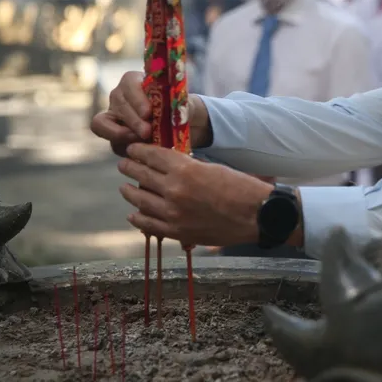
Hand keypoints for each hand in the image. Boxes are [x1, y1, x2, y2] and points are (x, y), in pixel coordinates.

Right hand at [91, 71, 209, 154]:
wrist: (186, 126)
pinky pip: (112, 142)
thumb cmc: (183, 109)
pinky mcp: (116, 138)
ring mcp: (114, 117)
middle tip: (147, 131)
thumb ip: (180, 105)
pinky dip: (125, 147)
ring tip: (143, 140)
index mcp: (135, 81)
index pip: (128, 84)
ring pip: (103, 124)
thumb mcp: (185, 104)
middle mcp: (120, 97)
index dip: (136, 99)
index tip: (149, 112)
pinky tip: (141, 150)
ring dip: (122, 133)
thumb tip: (180, 111)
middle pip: (118, 105)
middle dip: (133, 120)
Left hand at [117, 143, 272, 246]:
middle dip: (130, 167)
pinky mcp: (177, 232)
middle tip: (124, 164)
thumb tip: (169, 165)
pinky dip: (138, 218)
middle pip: (141, 175)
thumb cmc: (241, 188)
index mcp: (185, 170)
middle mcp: (174, 190)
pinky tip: (134, 214)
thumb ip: (189, 167)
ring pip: (139, 200)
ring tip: (125, 188)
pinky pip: (149, 224)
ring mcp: (173, 214)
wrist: (257, 215)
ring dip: (129, 192)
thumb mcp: (214, 168)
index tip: (132, 149)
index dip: (139, 150)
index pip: (151, 155)